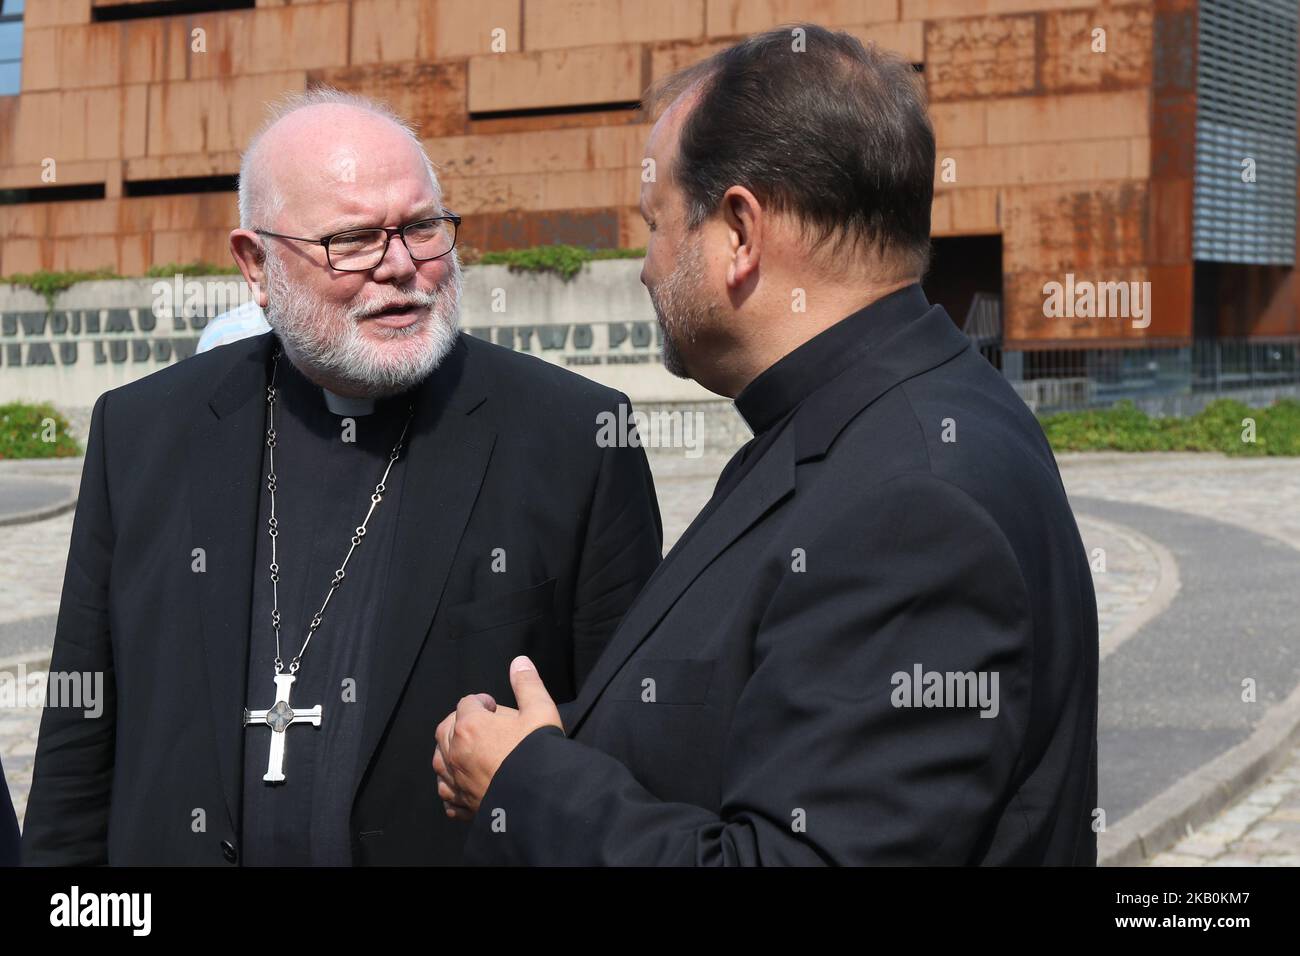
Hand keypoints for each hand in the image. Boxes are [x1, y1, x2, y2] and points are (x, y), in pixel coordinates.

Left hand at [433, 656, 562, 822]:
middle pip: (445, 729)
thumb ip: (527, 684)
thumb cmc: (539, 755)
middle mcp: (455, 753)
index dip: (482, 701)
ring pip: (439, 761)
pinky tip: (464, 784)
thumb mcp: (540, 711)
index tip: (495, 707)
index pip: (466, 703)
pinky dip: (451, 785)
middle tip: (481, 724)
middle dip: (459, 722)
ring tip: (468, 751)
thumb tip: (519, 662)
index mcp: (470, 726)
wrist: (542, 800)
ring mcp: (456, 782)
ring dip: (449, 752)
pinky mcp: (462, 805)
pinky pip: (446, 793)